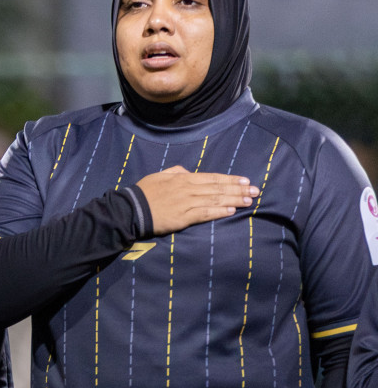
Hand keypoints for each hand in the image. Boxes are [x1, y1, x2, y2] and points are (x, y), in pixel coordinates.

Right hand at [134, 166, 257, 235]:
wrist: (131, 209)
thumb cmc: (144, 192)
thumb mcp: (159, 175)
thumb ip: (175, 172)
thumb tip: (187, 171)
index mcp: (183, 178)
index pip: (212, 177)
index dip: (230, 179)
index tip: (245, 180)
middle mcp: (188, 189)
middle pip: (218, 188)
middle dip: (238, 189)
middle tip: (255, 191)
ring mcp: (186, 203)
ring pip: (215, 199)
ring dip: (234, 200)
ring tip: (249, 201)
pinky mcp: (183, 217)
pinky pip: (205, 213)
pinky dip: (219, 211)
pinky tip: (231, 211)